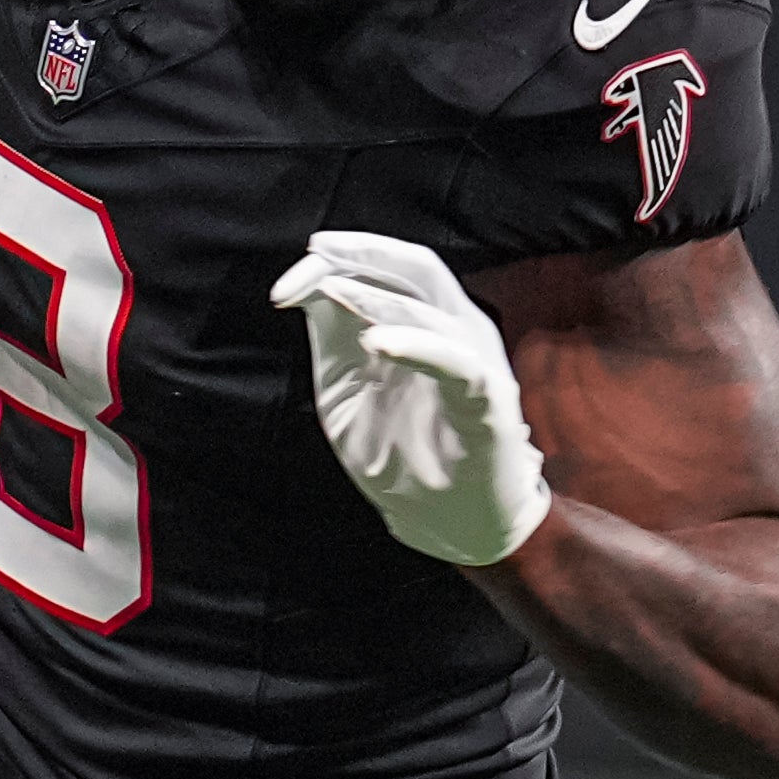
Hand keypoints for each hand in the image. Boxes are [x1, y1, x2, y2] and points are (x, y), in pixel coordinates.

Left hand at [268, 230, 550, 567]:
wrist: (450, 528)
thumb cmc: (401, 456)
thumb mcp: (345, 390)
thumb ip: (331, 339)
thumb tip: (303, 286)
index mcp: (426, 325)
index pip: (392, 270)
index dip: (344, 260)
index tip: (290, 278)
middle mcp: (457, 333)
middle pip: (420, 268)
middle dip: (366, 252)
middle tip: (316, 249)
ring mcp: (476, 365)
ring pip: (435, 308)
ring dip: (377, 296)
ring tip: (331, 291)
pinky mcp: (487, 404)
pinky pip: (457, 364)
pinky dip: (416, 346)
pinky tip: (375, 343)